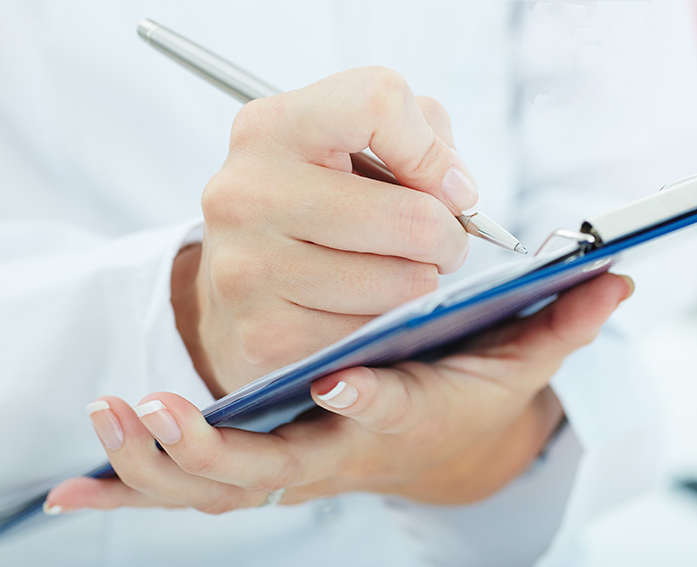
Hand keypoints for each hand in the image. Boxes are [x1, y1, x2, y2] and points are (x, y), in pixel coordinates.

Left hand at [46, 273, 632, 511]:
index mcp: (401, 417)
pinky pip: (185, 493)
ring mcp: (289, 464)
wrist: (429, 442)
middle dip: (220, 450)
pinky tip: (74, 491)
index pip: (390, 411)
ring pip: (218, 486)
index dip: (370, 399)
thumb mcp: (515, 361)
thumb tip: (619, 276)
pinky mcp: (254, 466)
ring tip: (115, 414)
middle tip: (172, 413)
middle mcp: (337, 450)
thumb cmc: (462, 393)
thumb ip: (561, 321)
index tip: (343, 378)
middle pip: (278, 468)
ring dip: (157, 463)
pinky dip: (130, 491)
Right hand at [172, 67, 478, 396]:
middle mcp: (247, 192)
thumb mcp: (350, 147)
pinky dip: (386, 325)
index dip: (431, 149)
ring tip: (400, 273)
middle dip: (449, 237)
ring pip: (403, 282)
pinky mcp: (265, 335)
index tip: (447, 186)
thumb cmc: (315, 206)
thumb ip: (418, 137)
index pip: (378, 102)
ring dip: (422, 284)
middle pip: (410, 216)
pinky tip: (364, 309)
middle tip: (443, 246)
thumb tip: (458, 192)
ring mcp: (248, 268)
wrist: (238, 285)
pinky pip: (374, 331)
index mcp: (271, 128)